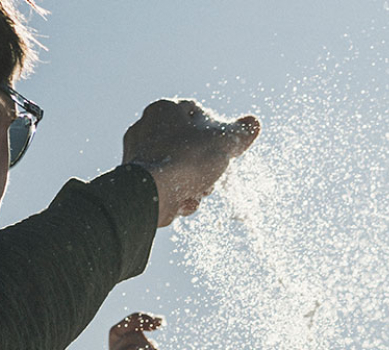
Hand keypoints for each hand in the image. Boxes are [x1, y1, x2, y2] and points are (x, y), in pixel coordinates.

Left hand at [122, 99, 260, 226]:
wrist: (151, 194)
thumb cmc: (186, 160)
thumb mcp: (223, 142)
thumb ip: (241, 132)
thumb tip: (254, 123)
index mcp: (164, 109)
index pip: (199, 114)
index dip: (216, 133)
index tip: (224, 150)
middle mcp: (145, 126)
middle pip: (190, 145)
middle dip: (205, 165)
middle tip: (211, 176)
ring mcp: (138, 153)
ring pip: (179, 167)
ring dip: (194, 183)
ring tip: (196, 191)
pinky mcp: (135, 178)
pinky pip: (164, 182)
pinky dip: (177, 193)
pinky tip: (182, 201)